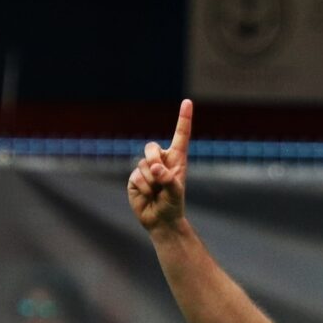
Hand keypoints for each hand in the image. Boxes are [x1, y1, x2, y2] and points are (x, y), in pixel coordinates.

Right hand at [127, 99, 192, 232]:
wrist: (160, 221)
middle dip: (154, 160)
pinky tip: (148, 195)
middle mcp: (161, 161)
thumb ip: (168, 179)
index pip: (180, 136)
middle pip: (151, 147)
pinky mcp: (135, 178)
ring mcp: (146, 169)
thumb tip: (155, 168)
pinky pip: (136, 177)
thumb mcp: (176, 192)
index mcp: (177, 159)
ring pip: (143, 164)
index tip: (187, 102)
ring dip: (151, 181)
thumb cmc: (173, 205)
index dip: (183, 119)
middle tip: (160, 176)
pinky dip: (143, 188)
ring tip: (157, 192)